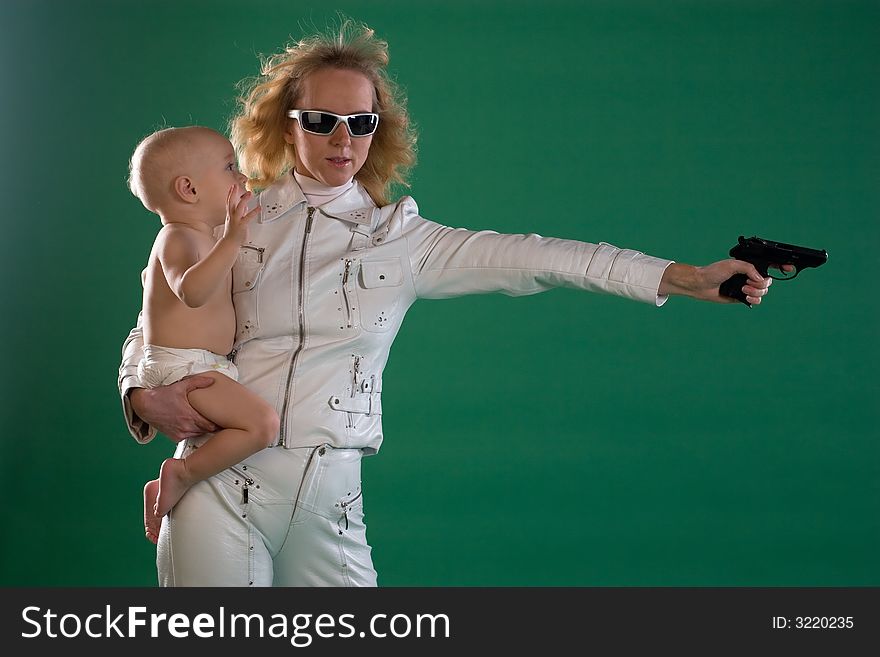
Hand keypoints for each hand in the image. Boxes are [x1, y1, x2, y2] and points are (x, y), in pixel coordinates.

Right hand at [129, 375, 218, 441]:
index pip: (212, 425)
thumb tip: (211, 380)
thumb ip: (198, 382)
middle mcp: (186, 427)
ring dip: (202, 429)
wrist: (144, 405)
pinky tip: (192, 424)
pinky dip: (192, 432)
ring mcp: (180, 433)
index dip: (218, 423)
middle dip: (212, 426)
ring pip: (198, 434)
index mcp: (190, 416)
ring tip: (205, 421)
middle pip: (207, 431)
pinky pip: (188, 437)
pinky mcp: (174, 437)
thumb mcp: (181, 386)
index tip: (223, 418)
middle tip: (217, 420)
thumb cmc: (162, 395)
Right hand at [221, 187, 259, 244]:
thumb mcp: (236, 220)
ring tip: (249, 193)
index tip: (233, 186)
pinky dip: (254, 212)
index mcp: (230, 214)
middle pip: (231, 202)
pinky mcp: (242, 225)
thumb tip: (245, 206)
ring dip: (244, 200)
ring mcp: (236, 220)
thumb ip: (241, 212)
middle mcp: (232, 216)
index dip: (231, 193)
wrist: (230, 242)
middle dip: (233, 193)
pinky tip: (259, 208)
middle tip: (236, 185)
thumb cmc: (232, 232)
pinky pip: (248, 217)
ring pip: (239, 208)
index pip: (229, 201)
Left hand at [660, 260, 791, 304]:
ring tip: (743, 289)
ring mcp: (747, 288)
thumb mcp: (732, 265)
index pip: (770, 265)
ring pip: (763, 292)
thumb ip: (749, 268)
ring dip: (755, 292)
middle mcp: (750, 277)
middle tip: (748, 283)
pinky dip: (753, 300)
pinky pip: (756, 301)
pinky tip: (744, 296)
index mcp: (749, 266)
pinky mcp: (742, 298)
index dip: (781, 266)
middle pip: (769, 282)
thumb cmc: (714, 271)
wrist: (701, 285)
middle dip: (761, 284)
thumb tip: (761, 278)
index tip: (789, 268)